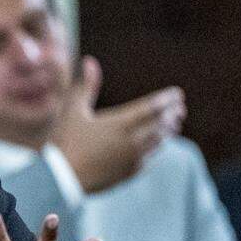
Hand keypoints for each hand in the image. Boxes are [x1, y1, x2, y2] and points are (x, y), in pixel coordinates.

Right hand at [53, 56, 185, 192]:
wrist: (61, 179)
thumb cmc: (65, 141)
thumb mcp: (73, 110)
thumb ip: (86, 86)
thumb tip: (90, 61)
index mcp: (121, 122)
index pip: (154, 107)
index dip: (168, 99)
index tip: (177, 94)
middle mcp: (132, 140)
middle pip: (162, 124)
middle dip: (172, 114)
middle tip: (180, 109)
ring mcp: (133, 158)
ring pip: (159, 142)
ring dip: (167, 132)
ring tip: (172, 126)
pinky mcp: (129, 173)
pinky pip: (150, 159)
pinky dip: (156, 149)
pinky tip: (155, 148)